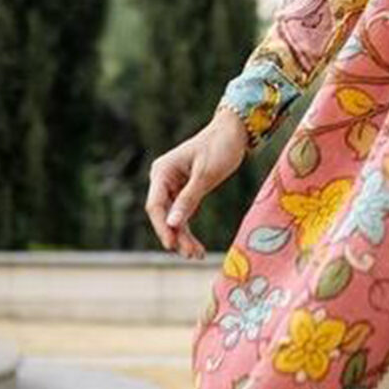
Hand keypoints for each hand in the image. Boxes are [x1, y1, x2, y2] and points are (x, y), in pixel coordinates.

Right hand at [145, 109, 249, 259]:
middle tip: (190, 255)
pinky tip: (195, 247)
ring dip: (182, 237)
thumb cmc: (220, 147)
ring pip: (172, 218)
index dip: (162, 227)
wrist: (233, 132)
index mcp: (162, 171)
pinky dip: (188, 229)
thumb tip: (173, 224)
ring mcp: (172, 186)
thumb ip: (189, 199)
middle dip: (175, 235)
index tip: (172, 245)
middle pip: (162, 214)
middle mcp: (163, 179)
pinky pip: (182, 214)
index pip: (155, 205)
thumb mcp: (206, 175)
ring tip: (196, 255)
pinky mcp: (184, 191)